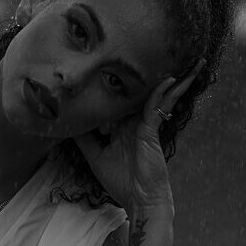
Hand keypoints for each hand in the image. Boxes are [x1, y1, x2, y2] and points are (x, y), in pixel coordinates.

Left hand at [73, 58, 205, 216]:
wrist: (140, 200)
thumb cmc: (121, 183)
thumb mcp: (95, 157)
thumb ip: (84, 138)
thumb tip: (67, 121)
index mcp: (122, 126)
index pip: (120, 99)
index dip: (115, 84)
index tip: (109, 65)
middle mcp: (134, 122)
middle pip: (139, 91)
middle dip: (145, 72)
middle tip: (143, 46)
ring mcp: (144, 124)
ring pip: (154, 94)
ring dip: (167, 77)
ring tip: (179, 58)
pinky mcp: (151, 130)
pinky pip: (158, 106)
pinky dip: (164, 92)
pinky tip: (169, 78)